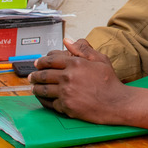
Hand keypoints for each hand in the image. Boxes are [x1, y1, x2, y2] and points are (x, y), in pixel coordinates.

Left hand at [28, 38, 147, 130]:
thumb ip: (83, 49)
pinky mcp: (66, 107)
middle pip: (44, 75)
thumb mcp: (100, 60)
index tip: (37, 64)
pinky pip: (50, 103)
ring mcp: (66, 93)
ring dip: (36, 88)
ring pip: (44, 90)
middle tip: (32, 76)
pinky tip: (43, 99)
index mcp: (75, 64)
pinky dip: (44, 101)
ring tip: (34, 88)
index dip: (41, 62)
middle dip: (35, 76)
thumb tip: (67, 40)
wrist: (116, 103)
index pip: (51, 60)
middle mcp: (68, 77)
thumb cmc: (109, 81)